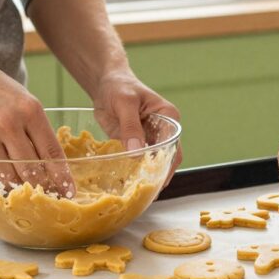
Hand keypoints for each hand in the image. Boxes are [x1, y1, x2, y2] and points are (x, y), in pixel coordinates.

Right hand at [0, 52, 74, 196]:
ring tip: (19, 185)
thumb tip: (48, 159)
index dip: (62, 176)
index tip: (68, 191)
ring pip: (7, 174)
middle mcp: (9, 122)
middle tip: (43, 193)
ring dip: (15, 183)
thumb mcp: (21, 97)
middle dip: (40, 186)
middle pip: (31, 169)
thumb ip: (34, 125)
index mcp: (30, 109)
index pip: (51, 152)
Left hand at [92, 70, 181, 184]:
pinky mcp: (136, 145)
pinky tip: (126, 183)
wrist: (105, 84)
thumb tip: (136, 153)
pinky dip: (134, 172)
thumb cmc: (119, 86)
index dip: (167, 165)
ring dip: (146, 177)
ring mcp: (150, 140)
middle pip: (167, 158)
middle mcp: (164, 131)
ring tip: (137, 194)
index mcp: (169, 118)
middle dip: (158, 176)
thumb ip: (130, 126)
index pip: (173, 146)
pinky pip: (137, 162)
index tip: (156, 181)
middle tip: (146, 194)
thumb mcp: (125, 103)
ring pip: (153, 163)